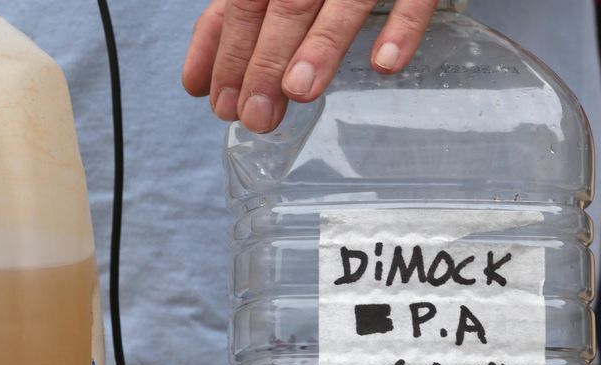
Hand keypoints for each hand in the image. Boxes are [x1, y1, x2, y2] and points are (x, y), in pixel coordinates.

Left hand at [182, 0, 438, 132]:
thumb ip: (239, 20)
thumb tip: (199, 82)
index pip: (240, 2)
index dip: (225, 51)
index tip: (217, 102)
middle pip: (285, 4)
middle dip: (264, 61)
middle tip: (255, 116)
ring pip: (344, 0)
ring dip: (321, 45)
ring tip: (299, 91)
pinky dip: (401, 26)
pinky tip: (385, 64)